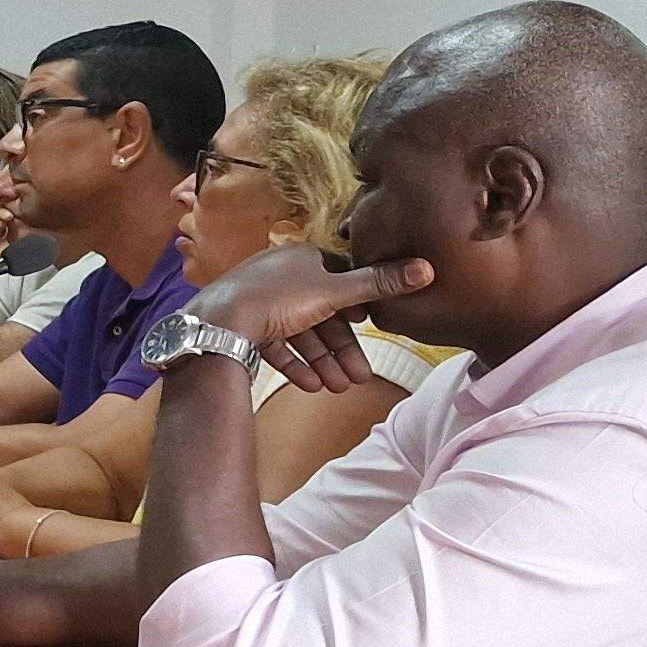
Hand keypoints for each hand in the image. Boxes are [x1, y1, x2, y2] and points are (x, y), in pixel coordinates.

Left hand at [186, 243, 432, 391]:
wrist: (218, 322)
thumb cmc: (278, 298)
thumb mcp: (336, 291)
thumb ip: (379, 284)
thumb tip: (427, 268)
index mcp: (301, 258)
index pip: (338, 277)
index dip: (356, 301)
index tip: (370, 324)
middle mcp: (279, 276)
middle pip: (321, 314)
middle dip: (341, 348)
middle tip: (360, 377)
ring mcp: (258, 302)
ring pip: (299, 335)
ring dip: (322, 362)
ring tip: (338, 388)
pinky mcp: (242, 326)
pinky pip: (274, 347)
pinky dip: (294, 365)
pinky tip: (311, 387)